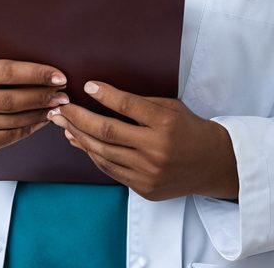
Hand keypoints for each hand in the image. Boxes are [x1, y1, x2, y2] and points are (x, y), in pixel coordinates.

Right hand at [0, 58, 68, 158]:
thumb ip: (5, 68)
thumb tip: (48, 70)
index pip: (7, 71)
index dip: (36, 74)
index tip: (60, 76)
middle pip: (12, 99)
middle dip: (43, 96)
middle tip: (64, 94)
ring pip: (15, 120)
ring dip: (41, 112)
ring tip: (58, 105)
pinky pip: (12, 136)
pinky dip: (33, 127)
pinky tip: (45, 119)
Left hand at [50, 82, 237, 201]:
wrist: (213, 164)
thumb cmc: (189, 129)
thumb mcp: (170, 107)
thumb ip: (140, 104)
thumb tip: (101, 97)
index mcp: (166, 123)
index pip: (128, 105)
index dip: (105, 94)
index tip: (86, 85)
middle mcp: (156, 149)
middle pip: (107, 131)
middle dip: (78, 117)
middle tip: (60, 107)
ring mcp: (149, 172)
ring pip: (103, 152)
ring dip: (79, 137)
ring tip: (63, 124)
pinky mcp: (144, 188)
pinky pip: (110, 169)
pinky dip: (93, 154)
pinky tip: (81, 142)